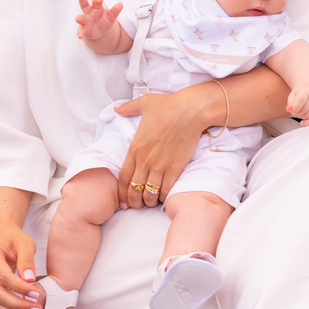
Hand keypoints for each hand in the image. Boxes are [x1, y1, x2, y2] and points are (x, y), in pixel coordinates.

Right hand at [75, 0, 122, 41]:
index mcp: (97, 7)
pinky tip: (80, 36)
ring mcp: (85, 21)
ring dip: (79, 18)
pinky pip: (81, 31)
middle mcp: (89, 12)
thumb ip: (114, 11)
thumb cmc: (104, 20)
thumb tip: (121, 4)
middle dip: (82, 0)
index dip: (97, 0)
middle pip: (84, 5)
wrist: (100, 32)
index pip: (96, 2)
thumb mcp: (110, 17)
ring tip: (77, 19)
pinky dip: (80, 33)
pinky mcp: (84, 30)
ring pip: (81, 18)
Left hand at [113, 88, 206, 208]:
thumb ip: (128, 108)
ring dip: (149, 201)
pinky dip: (164, 196)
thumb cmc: (169, 105)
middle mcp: (145, 160)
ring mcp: (160, 165)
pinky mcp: (176, 167)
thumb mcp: (144, 103)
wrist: (191, 109)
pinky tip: (164, 197)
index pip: (123, 177)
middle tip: (137, 206)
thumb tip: (117, 108)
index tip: (123, 200)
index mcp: (135, 147)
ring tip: (150, 203)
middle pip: (135, 189)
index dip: (122, 192)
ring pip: (150, 192)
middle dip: (134, 201)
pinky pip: (166, 189)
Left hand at [287, 84, 308, 125]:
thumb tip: (288, 109)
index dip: (295, 107)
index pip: (301, 100)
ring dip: (302, 116)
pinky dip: (308, 123)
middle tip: (296, 109)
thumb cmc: (301, 93)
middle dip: (298, 112)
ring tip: (301, 111)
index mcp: (305, 92)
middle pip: (304, 109)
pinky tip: (303, 122)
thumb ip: (290, 102)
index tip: (292, 111)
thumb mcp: (293, 95)